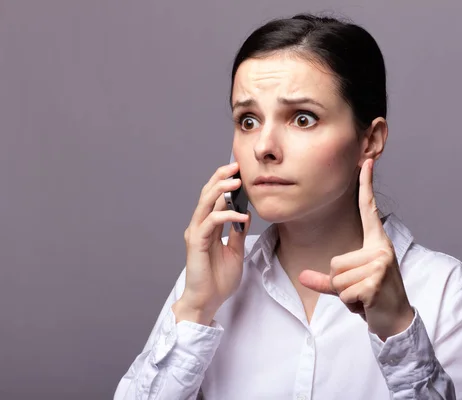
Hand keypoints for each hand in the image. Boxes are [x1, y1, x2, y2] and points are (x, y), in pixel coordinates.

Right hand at [173, 162, 251, 324]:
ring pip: (205, 203)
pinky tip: (242, 216)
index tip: (239, 171)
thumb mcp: (235, 251)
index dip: (224, 182)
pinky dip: (227, 216)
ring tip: (237, 181)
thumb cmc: (218, 280)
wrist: (207, 301)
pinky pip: (212, 222)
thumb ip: (238, 232)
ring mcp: (196, 233)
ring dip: (221, 190)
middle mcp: (199, 226)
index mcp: (208, 227)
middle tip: (236, 165)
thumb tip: (246, 213)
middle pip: (207, 193)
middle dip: (221, 177)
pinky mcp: (197, 243)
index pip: (214, 197)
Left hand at [298, 159, 413, 340]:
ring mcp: (380, 264)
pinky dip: (350, 303)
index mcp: (376, 243)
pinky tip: (366, 304)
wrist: (396, 320)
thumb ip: (327, 278)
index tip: (367, 161)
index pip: (368, 210)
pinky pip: (343, 291)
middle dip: (341, 283)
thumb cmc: (373, 298)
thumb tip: (302, 276)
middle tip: (361, 290)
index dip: (366, 185)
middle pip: (334, 262)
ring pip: (337, 278)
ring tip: (364, 296)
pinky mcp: (375, 282)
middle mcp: (380, 248)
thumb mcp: (349, 284)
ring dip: (345, 294)